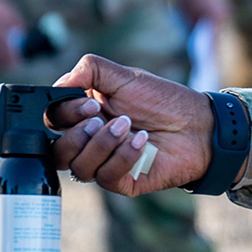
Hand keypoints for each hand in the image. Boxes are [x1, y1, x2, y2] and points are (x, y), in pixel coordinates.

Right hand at [49, 54, 215, 195]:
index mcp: (84, 116)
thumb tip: (61, 82)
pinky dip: (123, 156)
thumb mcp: (125, 76)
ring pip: (79, 168)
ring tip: (128, 125)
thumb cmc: (163, 100)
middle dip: (77, 134)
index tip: (90, 103)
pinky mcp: (123, 182)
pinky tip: (142, 141)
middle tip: (102, 117)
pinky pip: (106, 177)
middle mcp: (90, 143)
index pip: (53, 121)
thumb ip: (90, 70)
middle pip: (57, 152)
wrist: (198, 124)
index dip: (65, 114)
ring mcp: (105, 164)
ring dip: (102, 144)